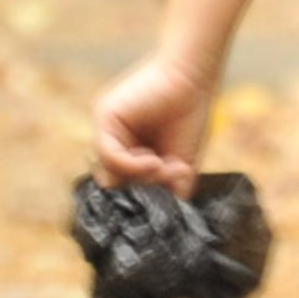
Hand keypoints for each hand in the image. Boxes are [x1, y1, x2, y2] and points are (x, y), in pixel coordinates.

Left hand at [91, 46, 216, 188]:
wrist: (195, 80)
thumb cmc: (191, 116)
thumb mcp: (181, 165)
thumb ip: (165, 190)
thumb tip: (152, 218)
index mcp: (132, 152)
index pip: (126, 188)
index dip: (145, 196)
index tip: (169, 192)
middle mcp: (116, 141)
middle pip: (116, 184)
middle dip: (142, 190)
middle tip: (168, 176)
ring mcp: (108, 130)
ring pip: (109, 174)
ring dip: (138, 178)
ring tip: (162, 166)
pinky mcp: (104, 117)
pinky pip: (107, 154)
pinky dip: (129, 164)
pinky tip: (152, 160)